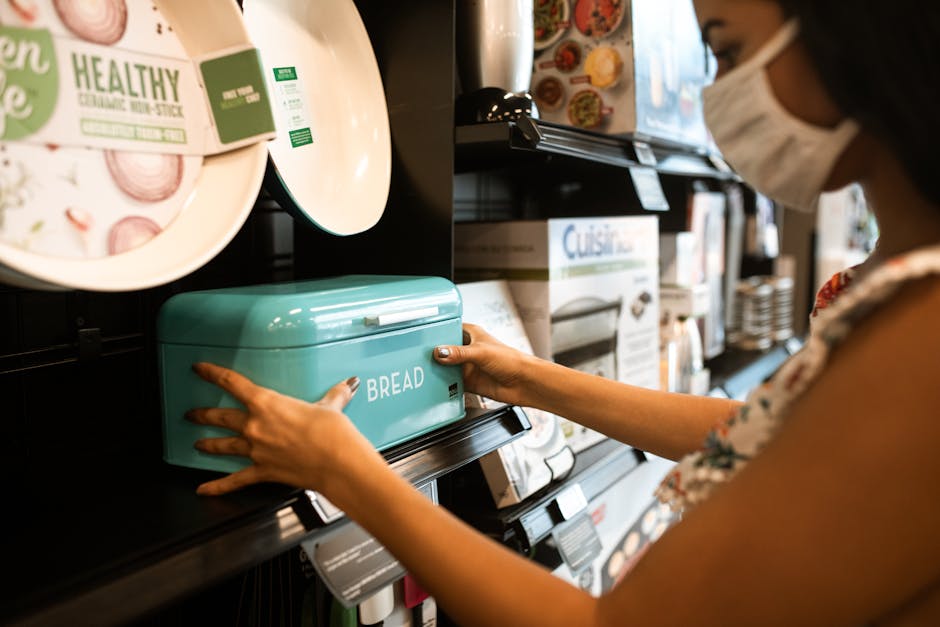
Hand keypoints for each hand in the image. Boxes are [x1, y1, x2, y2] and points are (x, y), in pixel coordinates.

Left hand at [186, 363, 382, 498]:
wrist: (337, 463)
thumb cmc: (332, 434)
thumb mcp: (331, 408)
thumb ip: (334, 396)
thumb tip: (347, 385)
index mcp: (268, 404)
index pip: (232, 383)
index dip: (212, 374)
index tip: (200, 369)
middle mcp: (255, 426)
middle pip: (221, 417)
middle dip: (203, 415)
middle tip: (192, 414)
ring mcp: (256, 450)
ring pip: (223, 445)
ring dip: (208, 444)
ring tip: (198, 444)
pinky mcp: (263, 471)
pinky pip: (235, 481)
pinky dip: (218, 486)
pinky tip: (203, 490)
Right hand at [432, 323, 535, 406]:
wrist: (524, 383)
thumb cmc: (511, 360)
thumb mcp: (481, 352)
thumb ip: (459, 353)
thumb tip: (439, 352)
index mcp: (471, 334)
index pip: (449, 329)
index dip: (437, 332)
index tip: (422, 337)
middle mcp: (468, 349)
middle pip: (444, 350)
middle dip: (433, 354)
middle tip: (418, 357)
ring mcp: (467, 366)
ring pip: (446, 367)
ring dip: (437, 371)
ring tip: (423, 372)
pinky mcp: (469, 381)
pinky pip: (451, 383)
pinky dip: (444, 385)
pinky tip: (435, 385)